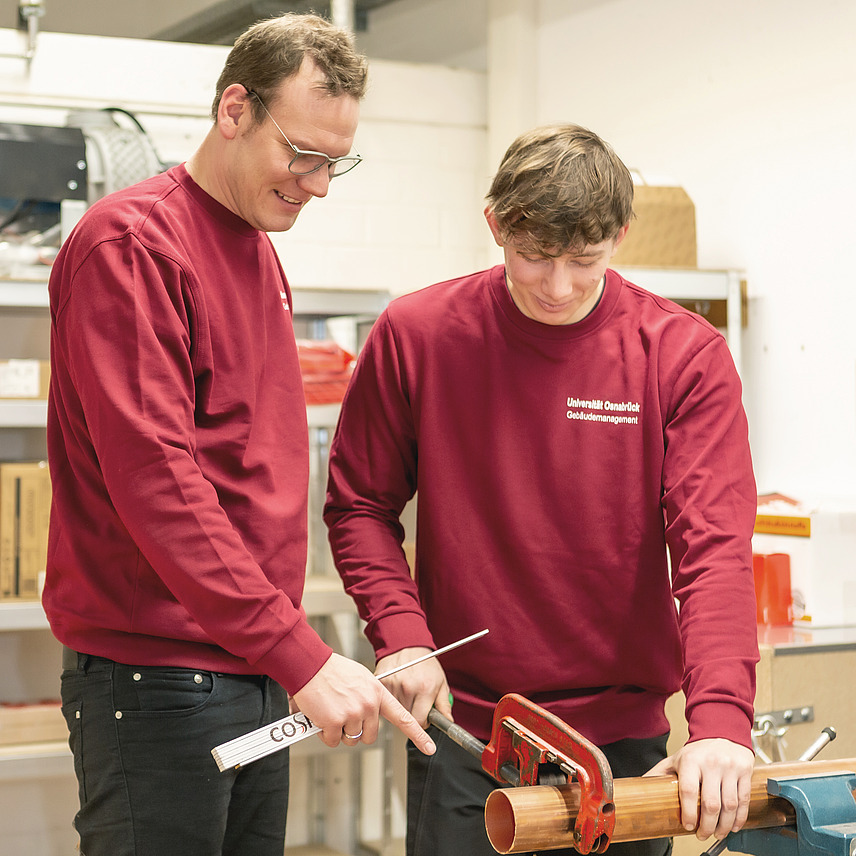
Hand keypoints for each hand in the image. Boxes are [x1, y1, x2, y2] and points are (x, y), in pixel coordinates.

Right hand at [291, 653, 435, 754]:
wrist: (310, 664)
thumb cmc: (331, 670)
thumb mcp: (360, 678)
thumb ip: (369, 695)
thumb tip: (370, 711)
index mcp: (377, 693)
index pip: (402, 717)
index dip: (418, 735)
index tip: (429, 747)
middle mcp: (368, 704)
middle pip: (370, 736)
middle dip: (357, 731)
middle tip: (345, 716)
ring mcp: (351, 714)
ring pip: (350, 740)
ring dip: (339, 732)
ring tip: (332, 711)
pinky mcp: (333, 722)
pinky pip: (332, 740)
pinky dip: (325, 733)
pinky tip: (321, 716)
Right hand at [376, 648, 451, 727]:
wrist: (407, 643)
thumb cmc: (425, 662)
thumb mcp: (441, 681)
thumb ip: (444, 704)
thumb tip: (448, 722)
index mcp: (425, 689)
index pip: (419, 722)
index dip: (422, 723)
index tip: (423, 718)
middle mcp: (408, 687)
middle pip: (405, 718)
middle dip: (411, 714)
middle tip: (415, 703)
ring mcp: (392, 684)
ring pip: (393, 711)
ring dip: (399, 707)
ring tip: (405, 694)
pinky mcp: (381, 682)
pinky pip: (383, 701)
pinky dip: (389, 700)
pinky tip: (396, 690)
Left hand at [645, 738, 753, 840]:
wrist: (722, 732)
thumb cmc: (697, 751)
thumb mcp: (676, 758)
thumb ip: (660, 772)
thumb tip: (641, 787)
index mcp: (690, 760)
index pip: (688, 791)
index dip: (688, 812)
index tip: (687, 826)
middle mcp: (711, 763)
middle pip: (710, 803)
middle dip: (707, 825)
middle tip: (702, 835)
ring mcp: (730, 768)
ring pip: (730, 805)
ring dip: (724, 825)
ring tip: (717, 833)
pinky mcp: (745, 772)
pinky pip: (744, 800)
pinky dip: (740, 818)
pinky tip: (733, 826)